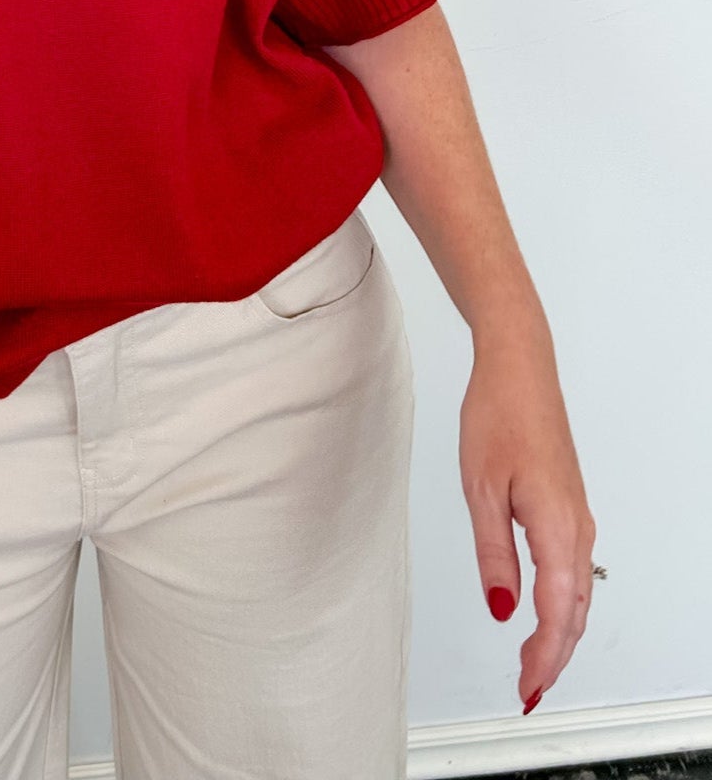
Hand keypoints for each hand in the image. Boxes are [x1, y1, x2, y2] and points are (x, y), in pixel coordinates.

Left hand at [459, 329, 596, 713]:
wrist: (519, 368)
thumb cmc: (497, 416)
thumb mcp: (480, 488)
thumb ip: (493, 554)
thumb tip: (500, 609)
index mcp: (556, 526)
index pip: (557, 612)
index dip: (543, 657)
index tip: (527, 688)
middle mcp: (576, 527)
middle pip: (574, 611)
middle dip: (554, 656)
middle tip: (528, 690)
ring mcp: (577, 517)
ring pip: (577, 593)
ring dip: (559, 633)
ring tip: (533, 664)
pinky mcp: (570, 507)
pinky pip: (574, 570)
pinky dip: (562, 603)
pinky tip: (543, 614)